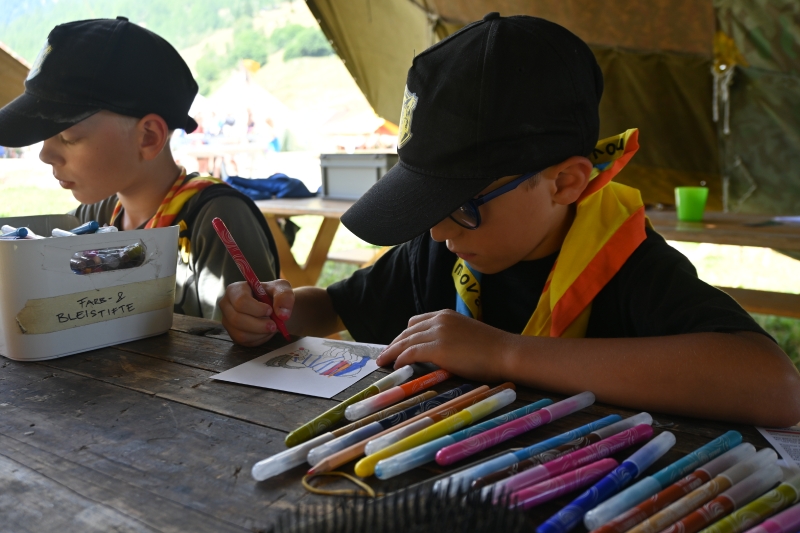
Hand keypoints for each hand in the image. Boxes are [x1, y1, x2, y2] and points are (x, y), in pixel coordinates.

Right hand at [219, 279, 294, 345]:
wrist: (274, 308)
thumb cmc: (274, 295)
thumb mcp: (282, 289)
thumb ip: (284, 297)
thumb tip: (282, 314)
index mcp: (235, 290)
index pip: (240, 301)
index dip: (257, 309)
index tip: (270, 310)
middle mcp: (227, 305)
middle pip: (237, 319)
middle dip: (259, 325)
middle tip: (275, 325)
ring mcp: (228, 321)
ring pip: (240, 333)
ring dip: (261, 333)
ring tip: (272, 327)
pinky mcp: (233, 334)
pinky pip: (244, 342)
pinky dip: (259, 339)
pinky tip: (266, 332)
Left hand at [375, 309, 518, 381]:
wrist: (506, 353)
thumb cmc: (492, 350)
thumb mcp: (466, 335)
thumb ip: (448, 339)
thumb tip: (436, 353)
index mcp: (446, 315)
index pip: (416, 322)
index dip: (404, 335)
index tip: (396, 345)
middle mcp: (439, 320)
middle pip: (407, 331)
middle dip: (394, 344)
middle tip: (384, 355)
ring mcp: (438, 333)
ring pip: (406, 341)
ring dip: (392, 352)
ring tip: (383, 362)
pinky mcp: (437, 348)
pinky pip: (411, 353)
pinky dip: (401, 359)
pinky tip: (396, 366)